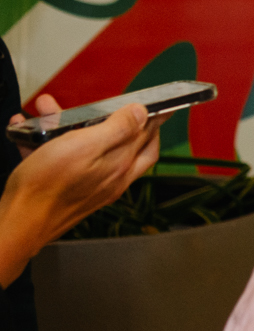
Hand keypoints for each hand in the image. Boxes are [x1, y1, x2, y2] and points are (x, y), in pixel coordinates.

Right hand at [0, 102, 160, 285]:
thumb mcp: (86, 146)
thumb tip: (142, 113)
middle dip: (111, 119)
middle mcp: (110, 179)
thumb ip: (117, 129)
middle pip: (122, 144)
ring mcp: (88, 186)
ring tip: (46, 110)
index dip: (153, 119)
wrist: (17, 223)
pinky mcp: (66, 191)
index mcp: (121, 166)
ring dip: (67, 126)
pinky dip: (45, 144)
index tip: (158, 107)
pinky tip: (26, 134)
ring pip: (85, 149)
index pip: (148, 138)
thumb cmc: (47, 186)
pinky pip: (60, 161)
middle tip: (108, 107)